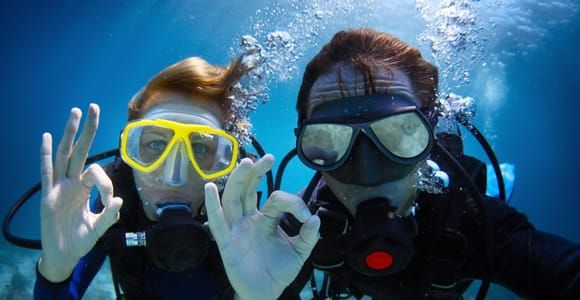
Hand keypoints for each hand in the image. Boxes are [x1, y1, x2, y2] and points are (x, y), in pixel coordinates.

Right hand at [38, 104, 122, 281]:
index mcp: (85, 188)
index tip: (109, 200)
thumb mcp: (100, 227)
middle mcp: (71, 183)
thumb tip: (119, 199)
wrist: (64, 257)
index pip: (96, 173)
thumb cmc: (81, 240)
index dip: (105, 182)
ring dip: (69, 134)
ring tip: (75, 113)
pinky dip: (46, 155)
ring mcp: (58, 188)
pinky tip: (47, 137)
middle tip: (94, 107)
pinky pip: (46, 172)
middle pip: (80, 150)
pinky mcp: (47, 196)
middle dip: (87, 130)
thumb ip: (109, 215)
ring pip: (64, 155)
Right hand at [205, 155, 319, 299]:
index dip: (292, 204)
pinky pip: (218, 223)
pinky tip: (210, 188)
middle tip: (266, 158)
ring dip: (238, 181)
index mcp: (266, 219)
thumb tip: (316, 219)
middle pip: (248, 190)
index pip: (275, 200)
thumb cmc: (279, 270)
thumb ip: (308, 236)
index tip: (306, 218)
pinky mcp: (227, 244)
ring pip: (233, 200)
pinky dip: (212, 206)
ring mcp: (237, 230)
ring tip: (245, 163)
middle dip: (256, 173)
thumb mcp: (299, 252)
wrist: (267, 293)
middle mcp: (249, 220)